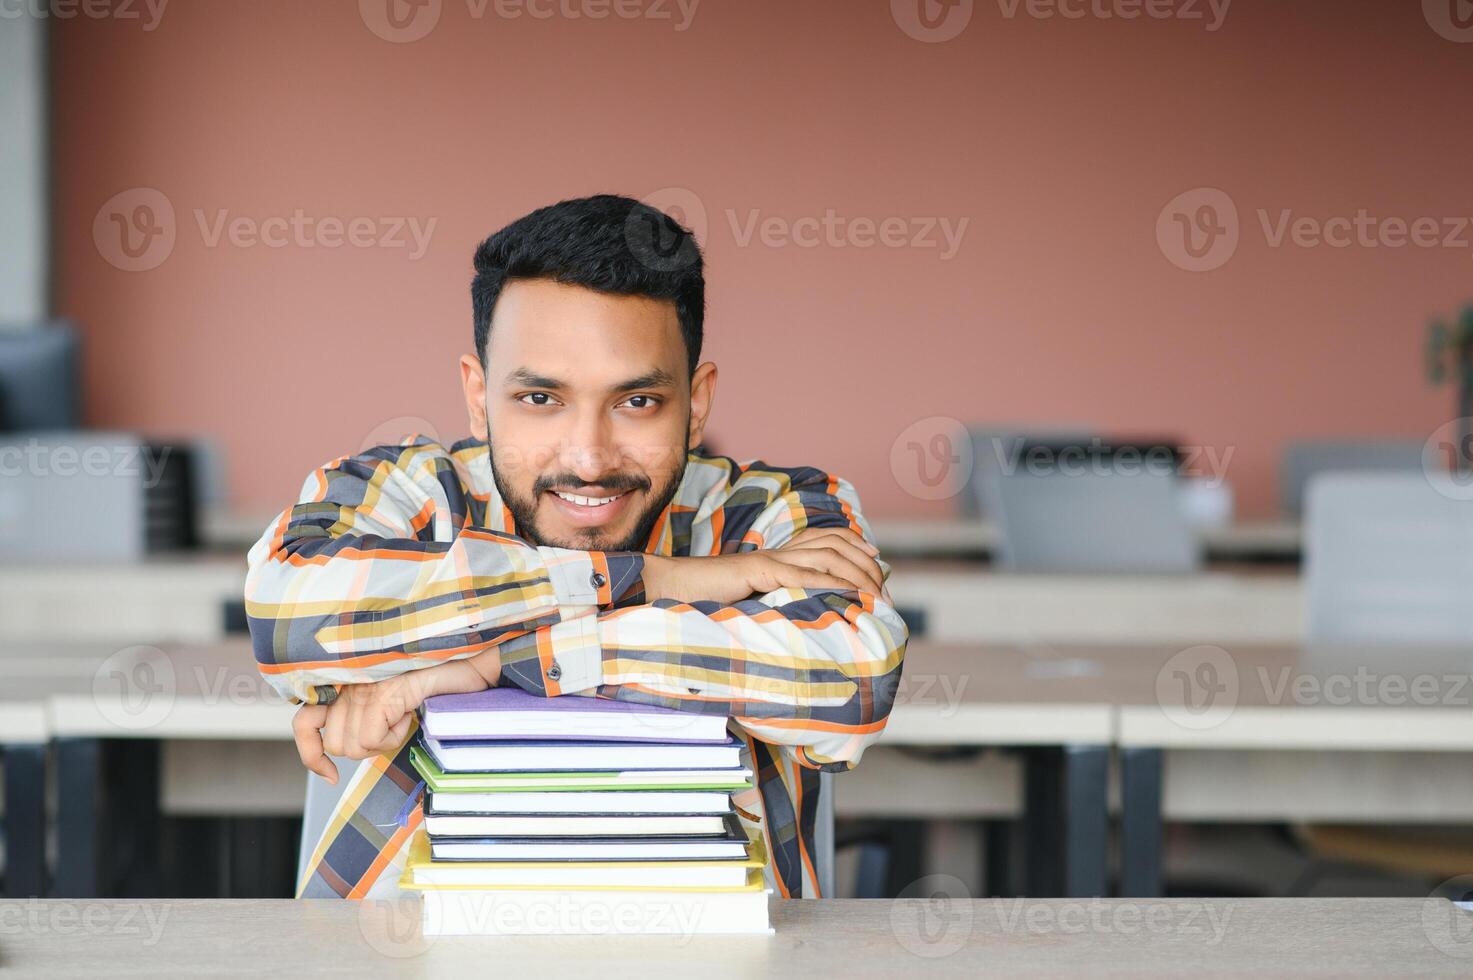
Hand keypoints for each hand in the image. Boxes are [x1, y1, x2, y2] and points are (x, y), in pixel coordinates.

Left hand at [292, 649, 502, 782]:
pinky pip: (371, 739)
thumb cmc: (436, 683)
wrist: (466, 662)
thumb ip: (363, 716)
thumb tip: (344, 750)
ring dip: (380, 744)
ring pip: (350, 746)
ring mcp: (361, 686)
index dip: (311, 754)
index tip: (330, 775)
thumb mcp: (391, 703)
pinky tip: (407, 715)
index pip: (304, 723)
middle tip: (392, 726)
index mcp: (344, 683)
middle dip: (364, 748)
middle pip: (334, 744)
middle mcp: (346, 682)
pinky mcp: (379, 694)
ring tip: (400, 717)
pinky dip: (392, 737)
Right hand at [640, 526, 883, 603]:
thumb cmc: (706, 603)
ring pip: (827, 556)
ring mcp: (769, 560)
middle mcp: (779, 552)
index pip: (829, 540)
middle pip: (837, 545)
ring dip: (856, 576)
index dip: (858, 549)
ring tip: (875, 598)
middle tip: (886, 596)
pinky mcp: (757, 571)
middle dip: (867, 567)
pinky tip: (847, 594)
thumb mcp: (752, 606)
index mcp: (780, 557)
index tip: (879, 570)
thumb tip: (806, 626)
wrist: (671, 590)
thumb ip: (777, 606)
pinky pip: (800, 573)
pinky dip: (829, 583)